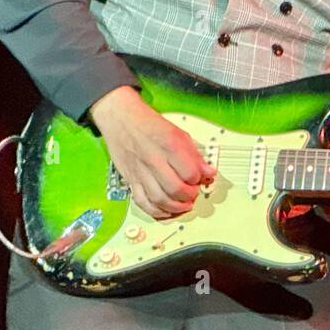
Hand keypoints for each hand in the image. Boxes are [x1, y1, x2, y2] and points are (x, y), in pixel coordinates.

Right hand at [88, 86, 216, 219]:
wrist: (120, 118)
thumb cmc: (148, 124)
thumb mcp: (178, 132)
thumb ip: (194, 154)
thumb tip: (208, 171)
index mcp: (169, 145)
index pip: (190, 172)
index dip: (199, 179)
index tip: (201, 178)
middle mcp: (153, 159)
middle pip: (175, 188)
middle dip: (189, 195)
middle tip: (193, 193)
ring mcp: (140, 171)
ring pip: (159, 199)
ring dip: (175, 207)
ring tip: (184, 204)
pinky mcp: (130, 179)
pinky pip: (142, 202)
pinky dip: (155, 211)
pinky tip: (166, 210)